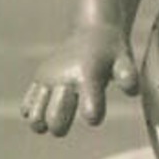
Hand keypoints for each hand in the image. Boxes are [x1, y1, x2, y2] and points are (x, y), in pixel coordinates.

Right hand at [21, 26, 138, 136]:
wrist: (93, 32)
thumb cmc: (112, 53)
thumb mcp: (124, 60)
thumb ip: (128, 75)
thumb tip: (131, 91)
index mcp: (87, 75)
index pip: (88, 106)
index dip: (92, 114)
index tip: (93, 116)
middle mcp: (63, 77)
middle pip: (54, 117)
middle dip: (60, 126)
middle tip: (67, 121)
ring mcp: (47, 78)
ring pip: (35, 115)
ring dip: (42, 123)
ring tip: (53, 117)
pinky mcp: (38, 80)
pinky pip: (27, 106)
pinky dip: (33, 113)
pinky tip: (46, 107)